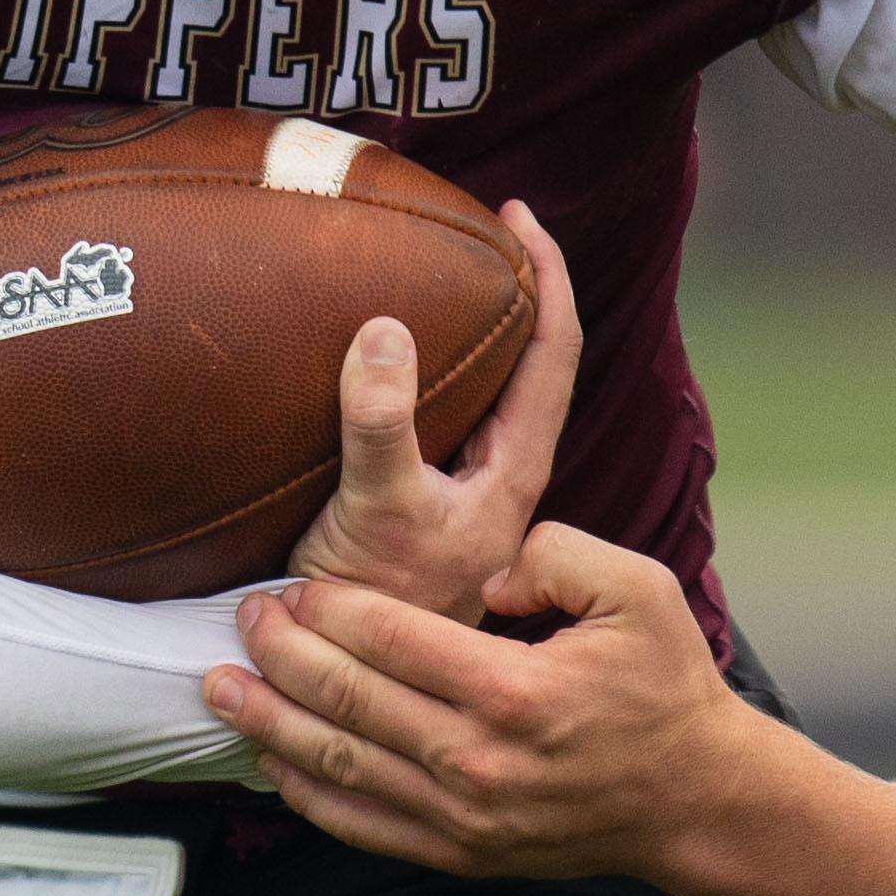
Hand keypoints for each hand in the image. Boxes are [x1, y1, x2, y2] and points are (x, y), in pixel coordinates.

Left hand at [206, 524, 762, 880]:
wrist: (694, 800)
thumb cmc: (665, 687)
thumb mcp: (640, 591)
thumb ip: (556, 554)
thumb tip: (482, 572)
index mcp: (513, 689)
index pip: (388, 639)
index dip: (327, 609)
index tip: (292, 586)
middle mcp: (477, 759)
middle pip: (347, 698)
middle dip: (281, 654)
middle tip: (244, 619)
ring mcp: (462, 815)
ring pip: (338, 765)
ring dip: (269, 722)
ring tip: (219, 688)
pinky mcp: (458, 852)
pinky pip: (359, 825)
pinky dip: (305, 794)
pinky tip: (270, 758)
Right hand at [280, 200, 578, 621]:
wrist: (340, 682)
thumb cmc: (372, 602)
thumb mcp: (376, 508)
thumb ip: (383, 423)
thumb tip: (389, 329)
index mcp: (514, 470)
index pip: (555, 351)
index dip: (547, 274)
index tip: (520, 213)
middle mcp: (499, 475)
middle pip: (527, 361)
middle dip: (510, 287)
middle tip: (479, 225)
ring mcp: (462, 490)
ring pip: (483, 389)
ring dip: (468, 328)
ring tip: (432, 270)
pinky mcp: (420, 503)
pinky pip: (434, 414)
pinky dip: (419, 368)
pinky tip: (377, 354)